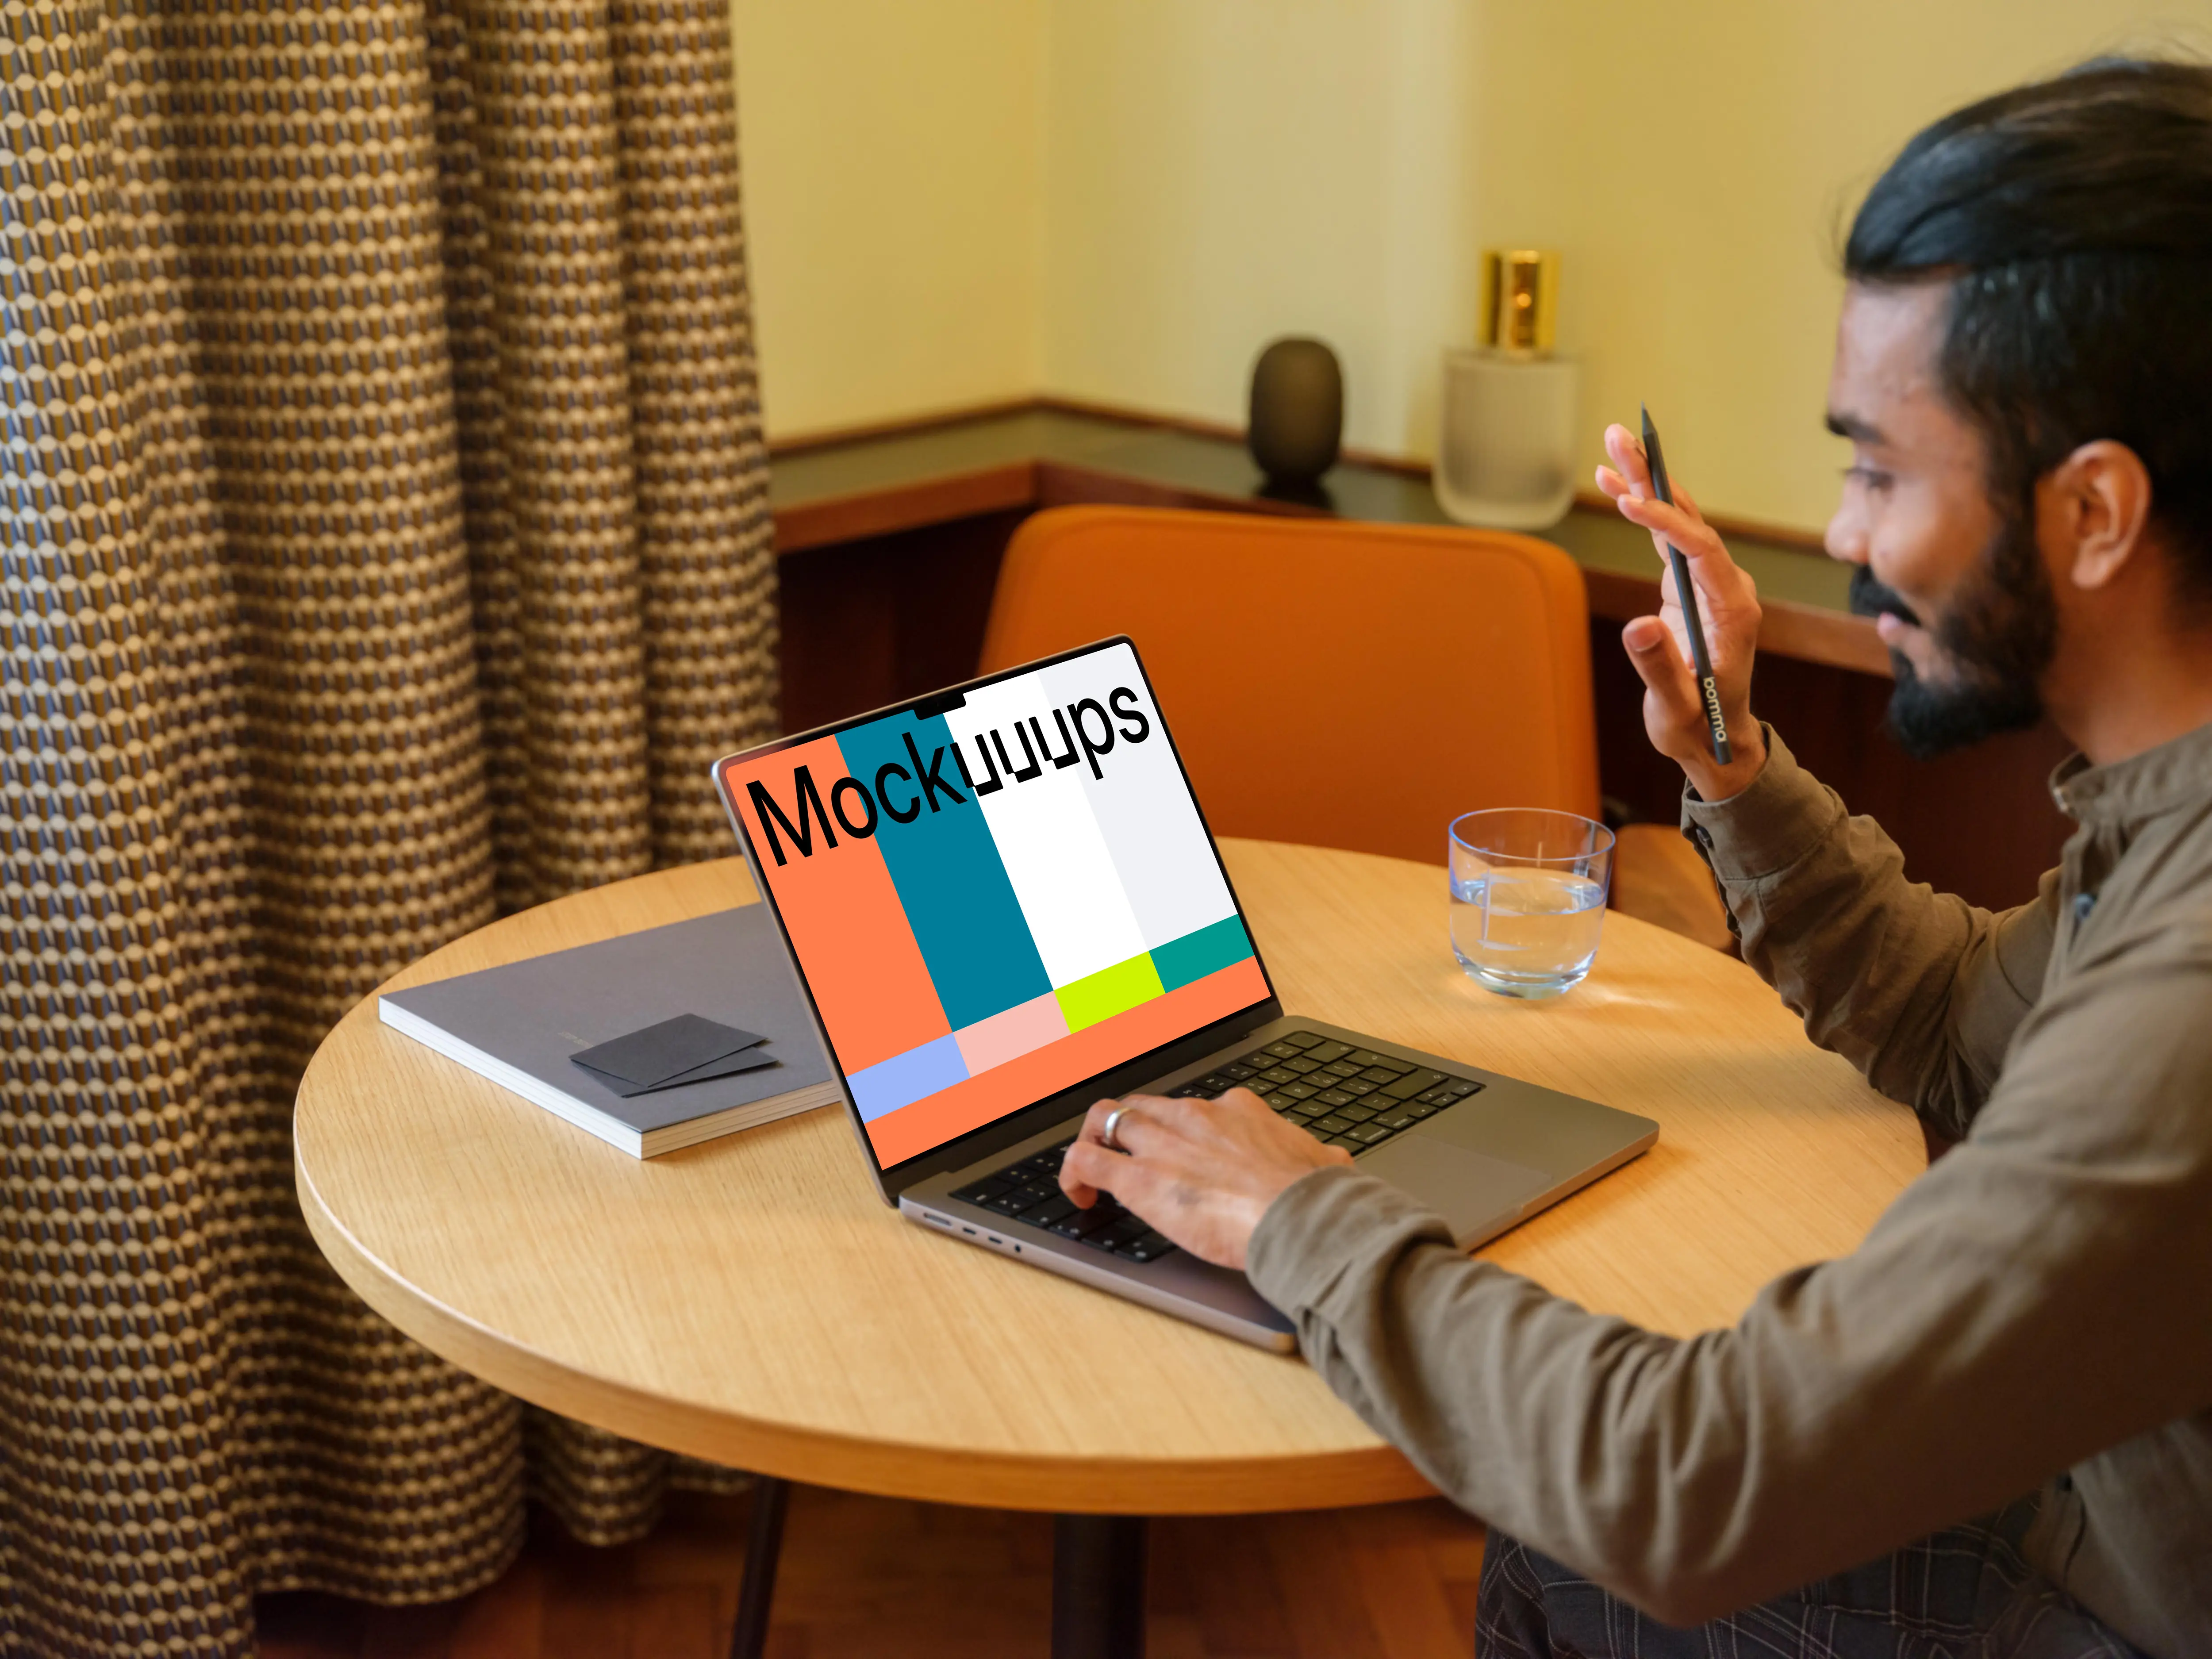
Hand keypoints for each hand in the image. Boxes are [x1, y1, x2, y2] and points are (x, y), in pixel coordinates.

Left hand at [1058, 1089, 1351, 1269]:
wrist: (1300, 1216)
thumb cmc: (1315, 1197)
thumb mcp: (1324, 1165)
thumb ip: (1321, 1161)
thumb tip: (1335, 1166)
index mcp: (1239, 1111)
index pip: (1198, 1107)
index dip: (1184, 1128)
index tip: (1182, 1148)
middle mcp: (1195, 1116)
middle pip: (1147, 1106)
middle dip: (1132, 1126)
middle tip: (1129, 1154)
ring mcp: (1163, 1143)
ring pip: (1109, 1118)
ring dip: (1097, 1139)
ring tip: (1093, 1168)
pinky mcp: (1138, 1177)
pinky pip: (1086, 1159)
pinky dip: (1072, 1173)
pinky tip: (1078, 1195)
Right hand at [1596, 423, 1768, 800]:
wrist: (1717, 738)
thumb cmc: (1699, 728)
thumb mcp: (1677, 708)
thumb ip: (1661, 669)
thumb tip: (1640, 627)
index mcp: (1733, 611)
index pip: (1702, 550)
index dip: (1668, 523)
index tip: (1631, 504)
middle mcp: (1727, 587)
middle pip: (1691, 520)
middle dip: (1654, 479)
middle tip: (1622, 438)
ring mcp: (1709, 582)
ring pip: (1678, 520)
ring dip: (1645, 483)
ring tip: (1612, 444)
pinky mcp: (1689, 585)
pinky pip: (1667, 536)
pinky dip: (1641, 509)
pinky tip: (1613, 483)